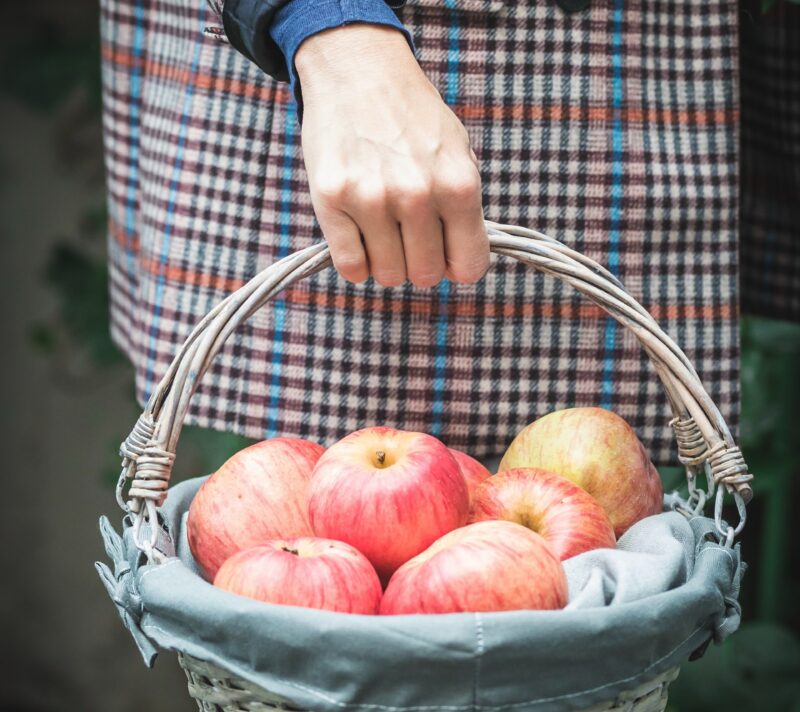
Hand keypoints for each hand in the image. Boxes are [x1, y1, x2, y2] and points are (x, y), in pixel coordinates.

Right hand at [295, 25, 488, 287]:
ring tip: (383, 231)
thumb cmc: (413, 118)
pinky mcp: (331, 199)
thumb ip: (463, 210)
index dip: (457, 266)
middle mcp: (417, 195)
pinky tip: (359, 238)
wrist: (359, 70)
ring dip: (387, 261)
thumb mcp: (458, 154)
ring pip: (388, 274)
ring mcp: (372, 198)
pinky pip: (350, 265)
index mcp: (458, 185)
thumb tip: (458, 265)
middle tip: (408, 236)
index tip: (445, 254)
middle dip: (419, 262)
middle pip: (425, 274)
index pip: (469, 265)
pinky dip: (356, 262)